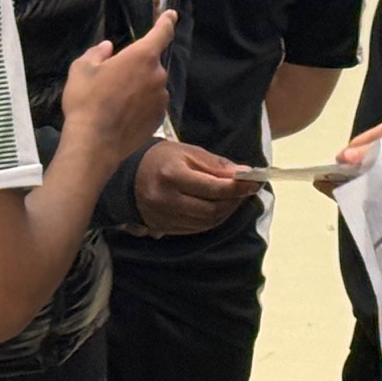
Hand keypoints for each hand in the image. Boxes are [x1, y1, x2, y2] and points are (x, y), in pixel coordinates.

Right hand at [60, 13, 175, 163]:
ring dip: (139, 87)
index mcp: (142, 56)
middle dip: (137, 67)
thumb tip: (108, 48)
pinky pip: (152, 104)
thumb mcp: (82, 69)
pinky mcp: (159, 119)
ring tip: (115, 102)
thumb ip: (97, 53)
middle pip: (151, 64)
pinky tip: (122, 115)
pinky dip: (141, 105)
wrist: (95, 143)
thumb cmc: (87, 101)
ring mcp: (161, 99)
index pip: (162, 33)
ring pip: (151, 85)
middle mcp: (158, 75)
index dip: (167, 22)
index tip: (172, 15)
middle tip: (113, 79)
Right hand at [134, 141, 259, 235]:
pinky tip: (219, 207)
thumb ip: (216, 165)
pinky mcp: (164, 228)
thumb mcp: (188, 152)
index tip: (255, 181)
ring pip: (207, 223)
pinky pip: (196, 228)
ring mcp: (164, 217)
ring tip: (235, 198)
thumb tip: (244, 174)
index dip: (238, 187)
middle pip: (212, 210)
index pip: (213, 188)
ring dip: (227, 212)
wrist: (126, 176)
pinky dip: (213, 219)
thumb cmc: (160, 158)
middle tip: (247, 190)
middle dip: (235, 201)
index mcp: (172, 176)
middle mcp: (167, 200)